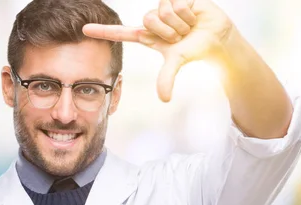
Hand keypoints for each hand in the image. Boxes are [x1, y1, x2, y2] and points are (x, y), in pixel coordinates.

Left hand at [83, 0, 233, 101]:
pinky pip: (176, 3)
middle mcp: (153, 19)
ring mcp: (164, 6)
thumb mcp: (177, 61)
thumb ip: (167, 78)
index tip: (84, 30)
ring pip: (162, 11)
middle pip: (148, 20)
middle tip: (181, 35)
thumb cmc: (195, 49)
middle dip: (168, 31)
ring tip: (188, 26)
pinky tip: (194, 14)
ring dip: (180, 22)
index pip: (122, 33)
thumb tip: (164, 100)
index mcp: (148, 35)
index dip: (104, 31)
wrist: (216, 37)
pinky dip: (188, 13)